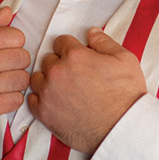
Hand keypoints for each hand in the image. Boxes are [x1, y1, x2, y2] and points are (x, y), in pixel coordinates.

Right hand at [0, 7, 30, 136]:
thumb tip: (8, 12)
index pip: (17, 37)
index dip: (13, 43)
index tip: (3, 50)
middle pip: (23, 58)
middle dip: (16, 62)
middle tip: (2, 67)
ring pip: (23, 80)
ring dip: (14, 81)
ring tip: (0, 82)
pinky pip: (17, 100)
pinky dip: (10, 99)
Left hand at [28, 28, 146, 155]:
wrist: (122, 128)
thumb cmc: (126, 94)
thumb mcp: (124, 59)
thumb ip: (104, 42)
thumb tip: (91, 32)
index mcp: (75, 55)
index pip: (60, 41)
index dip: (71, 49)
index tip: (78, 59)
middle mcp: (57, 72)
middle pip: (48, 59)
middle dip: (59, 64)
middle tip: (74, 76)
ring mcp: (47, 93)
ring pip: (37, 78)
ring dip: (47, 81)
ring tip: (64, 90)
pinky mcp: (44, 113)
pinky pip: (32, 99)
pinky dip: (41, 99)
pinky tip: (55, 102)